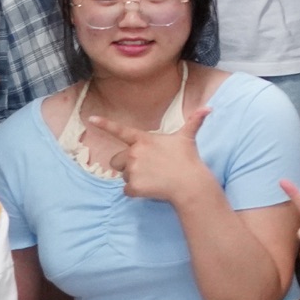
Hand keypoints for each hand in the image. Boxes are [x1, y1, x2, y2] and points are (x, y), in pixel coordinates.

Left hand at [83, 100, 216, 206]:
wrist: (189, 183)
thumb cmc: (187, 159)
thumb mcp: (187, 138)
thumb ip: (195, 121)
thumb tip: (209, 108)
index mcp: (144, 140)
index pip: (121, 130)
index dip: (105, 124)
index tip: (90, 119)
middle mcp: (135, 153)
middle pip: (117, 161)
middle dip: (127, 165)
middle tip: (147, 168)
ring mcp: (133, 170)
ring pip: (123, 176)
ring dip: (134, 178)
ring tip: (153, 178)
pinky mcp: (133, 186)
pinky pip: (127, 190)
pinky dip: (136, 192)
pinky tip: (150, 188)